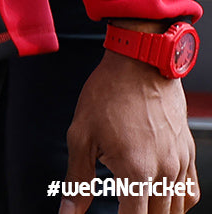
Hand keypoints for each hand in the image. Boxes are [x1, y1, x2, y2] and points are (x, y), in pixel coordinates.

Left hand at [62, 51, 196, 213]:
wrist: (139, 61)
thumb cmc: (109, 92)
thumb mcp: (81, 134)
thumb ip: (77, 179)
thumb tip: (68, 211)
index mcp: (136, 170)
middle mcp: (163, 171)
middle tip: (121, 205)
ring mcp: (179, 163)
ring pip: (175, 210)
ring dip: (156, 213)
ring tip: (136, 204)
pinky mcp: (188, 153)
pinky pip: (190, 193)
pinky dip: (177, 203)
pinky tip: (161, 197)